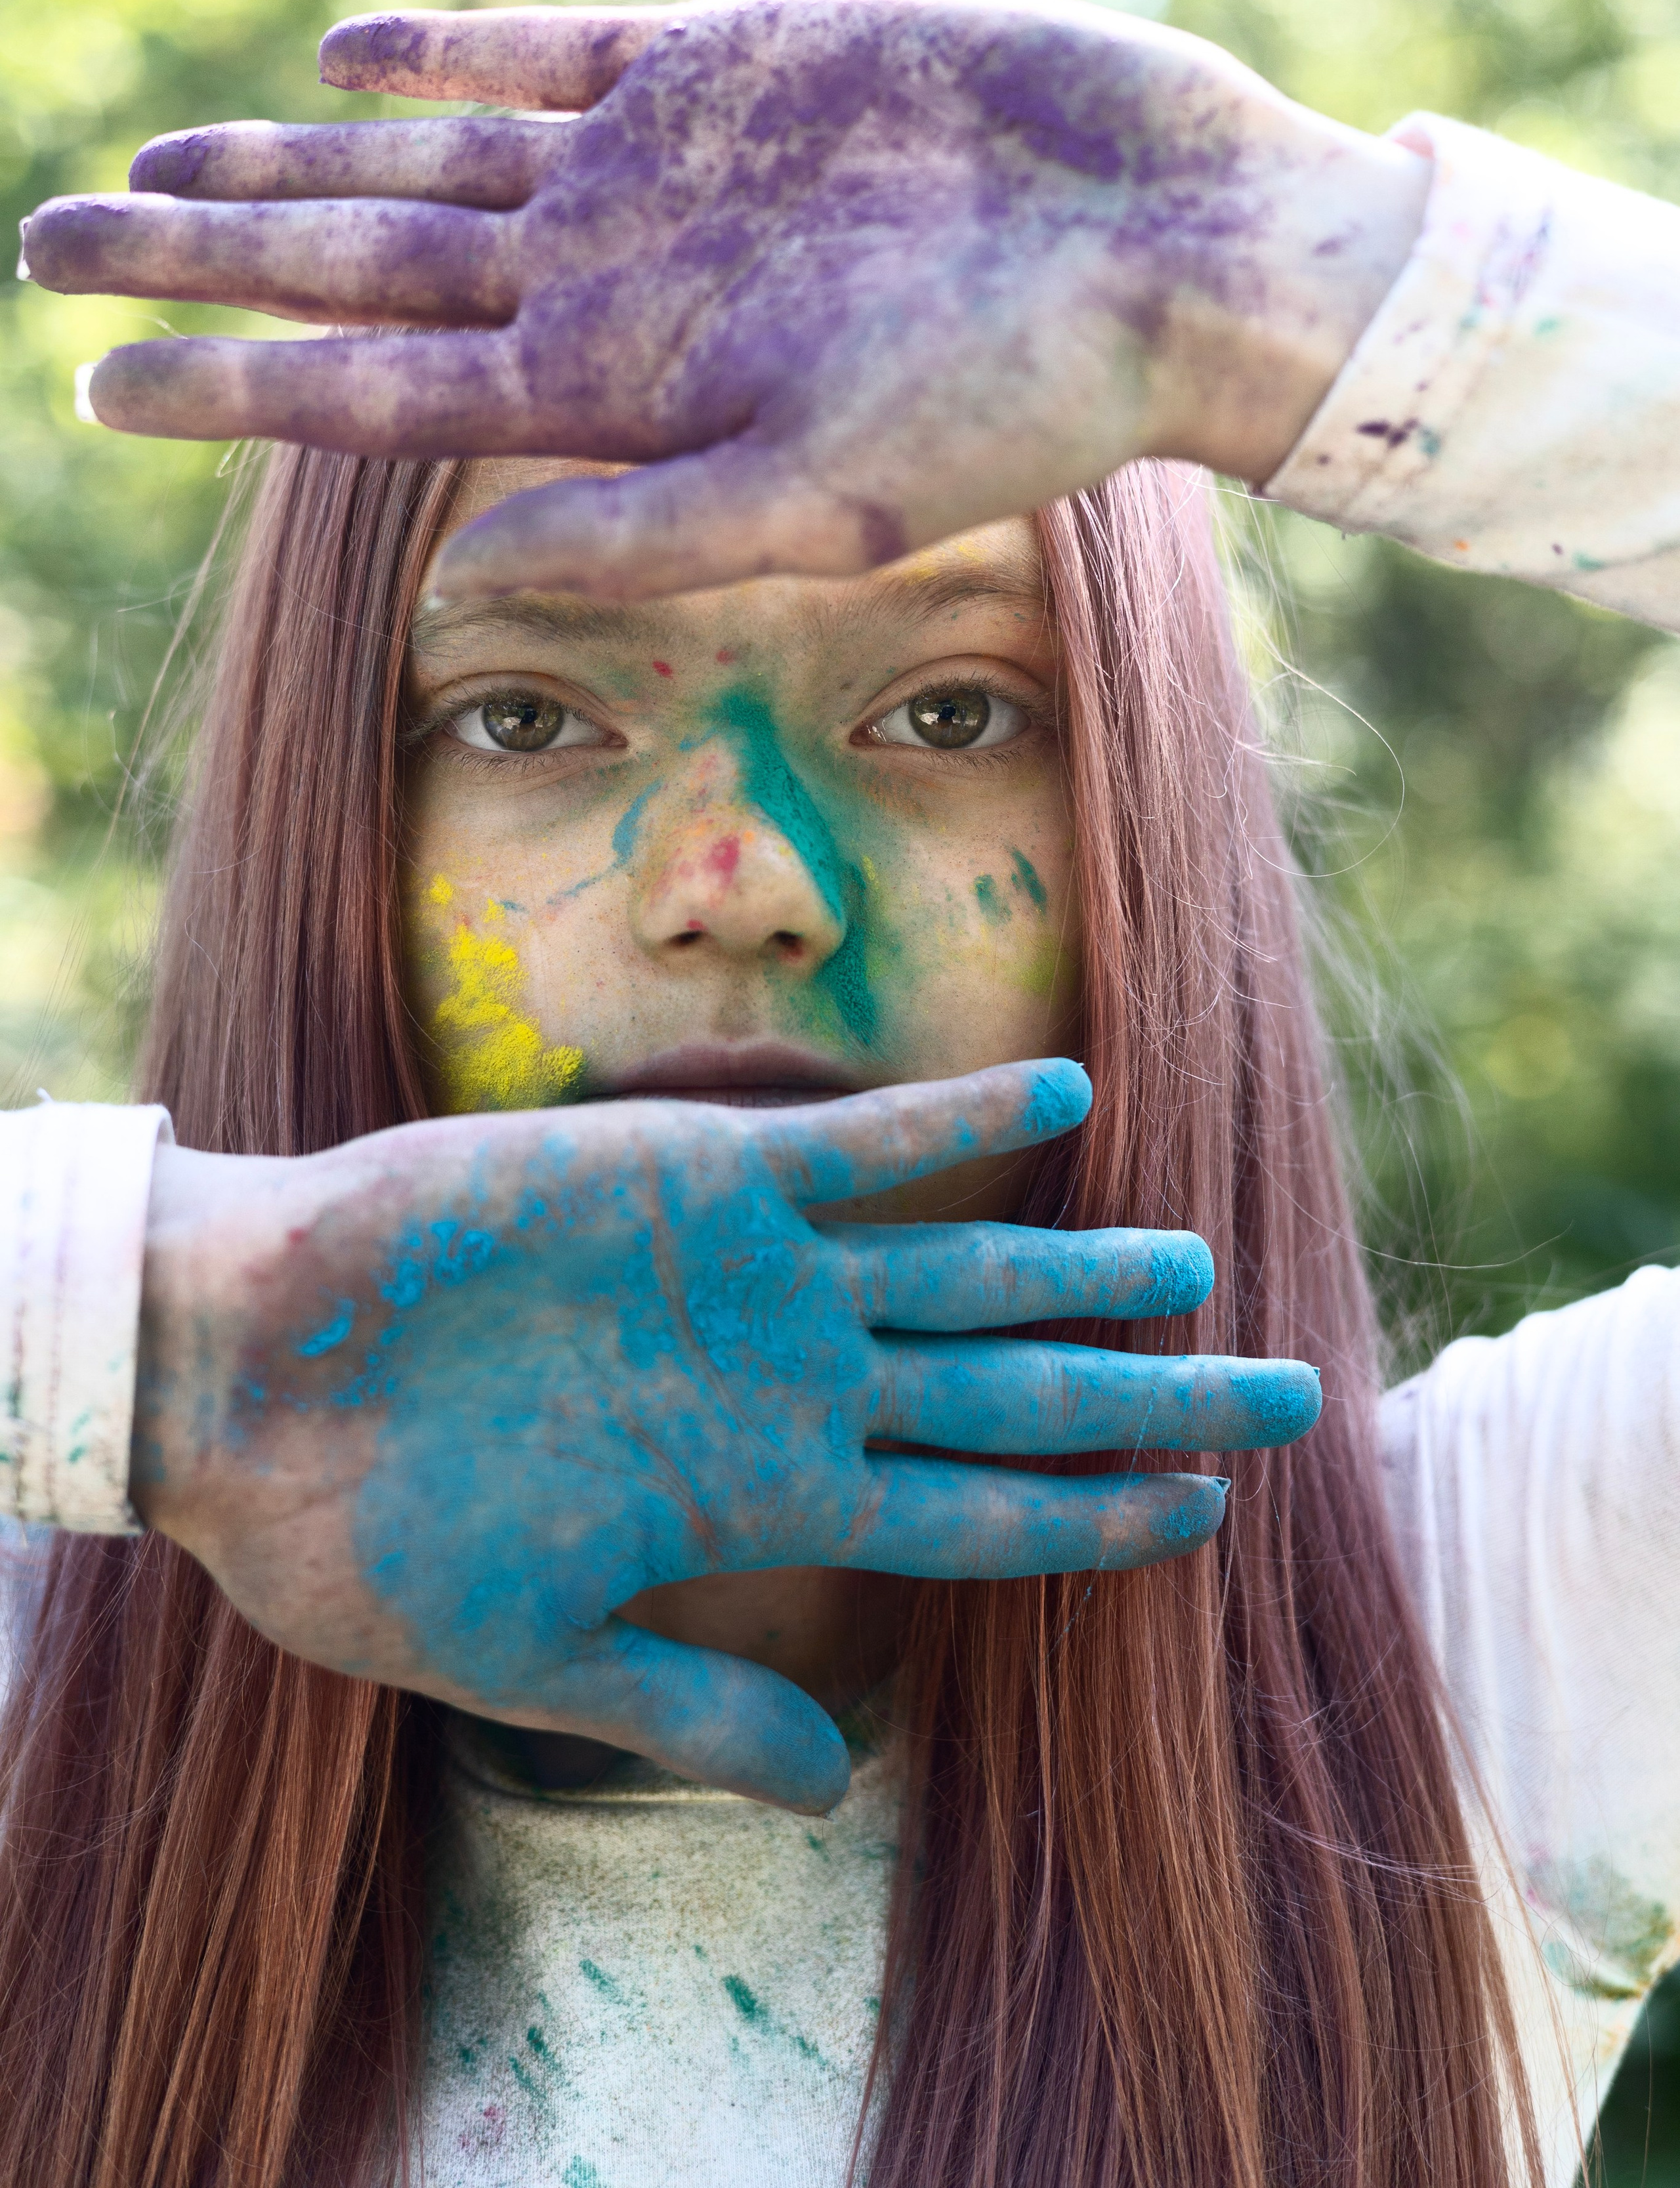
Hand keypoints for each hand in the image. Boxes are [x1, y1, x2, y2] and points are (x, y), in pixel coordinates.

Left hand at [22, 0, 1428, 599]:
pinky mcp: (728, 68)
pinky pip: (551, 50)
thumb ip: (641, 537)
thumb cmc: (1028, 400)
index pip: (374, 391)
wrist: (1171, 251)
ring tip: (157, 156)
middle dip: (205, 254)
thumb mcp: (829, 500)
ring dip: (289, 155)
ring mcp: (660, 174)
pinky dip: (448, 42)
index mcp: (616, 400)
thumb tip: (462, 581)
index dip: (228, 381)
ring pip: (425, 154)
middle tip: (49, 243)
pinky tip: (349, 49)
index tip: (90, 387)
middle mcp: (612, 288)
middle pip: (359, 263)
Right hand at [137, 1058, 1318, 1809]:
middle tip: (1292, 1396)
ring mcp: (755, 1281)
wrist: (255, 1378)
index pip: (974, 1513)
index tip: (1208, 1514)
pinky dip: (961, 1121)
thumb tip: (840, 1786)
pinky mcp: (697, 1177)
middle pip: (1013, 1391)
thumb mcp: (529, 1657)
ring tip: (1205, 1265)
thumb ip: (691, 1702)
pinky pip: (861, 1146)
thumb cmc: (365, 1532)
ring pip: (965, 1267)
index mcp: (758, 1501)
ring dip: (1088, 1265)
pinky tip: (1065, 1095)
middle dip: (1154, 1394)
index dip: (1097, 1512)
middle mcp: (786, 1385)